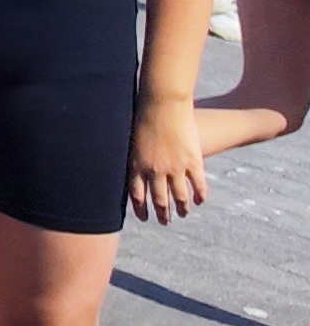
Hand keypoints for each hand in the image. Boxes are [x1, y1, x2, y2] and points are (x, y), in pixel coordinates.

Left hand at [132, 96, 208, 224]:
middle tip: (165, 221)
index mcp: (136, 165)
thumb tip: (124, 162)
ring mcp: (175, 168)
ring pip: (180, 197)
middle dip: (162, 214)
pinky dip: (200, 196)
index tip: (144, 218)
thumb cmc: (141, 115)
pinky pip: (198, 186)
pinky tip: (199, 201)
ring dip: (182, 208)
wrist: (162, 104)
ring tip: (183, 214)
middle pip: (159, 200)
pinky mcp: (193, 162)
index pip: (137, 195)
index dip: (141, 209)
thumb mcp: (129, 138)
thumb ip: (130, 154)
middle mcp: (155, 171)